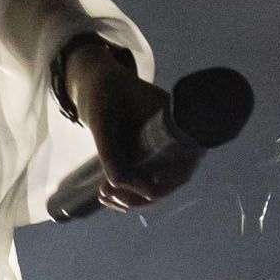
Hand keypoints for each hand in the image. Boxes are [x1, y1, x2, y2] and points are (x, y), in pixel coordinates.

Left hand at [62, 33, 194, 209]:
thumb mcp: (103, 118)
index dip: (159, 184)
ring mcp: (164, 151)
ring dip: (131, 198)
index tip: (127, 186)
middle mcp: (177, 141)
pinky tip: (106, 195)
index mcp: (177, 125)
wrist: (98, 81)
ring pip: (156, 188)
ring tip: (103, 194)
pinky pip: (145, 184)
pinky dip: (128, 194)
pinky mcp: (149, 157)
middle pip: (169, 183)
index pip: (181, 166)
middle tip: (106, 192)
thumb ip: (109, 149)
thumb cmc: (105, 91)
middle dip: (139, 194)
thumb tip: (118, 183)